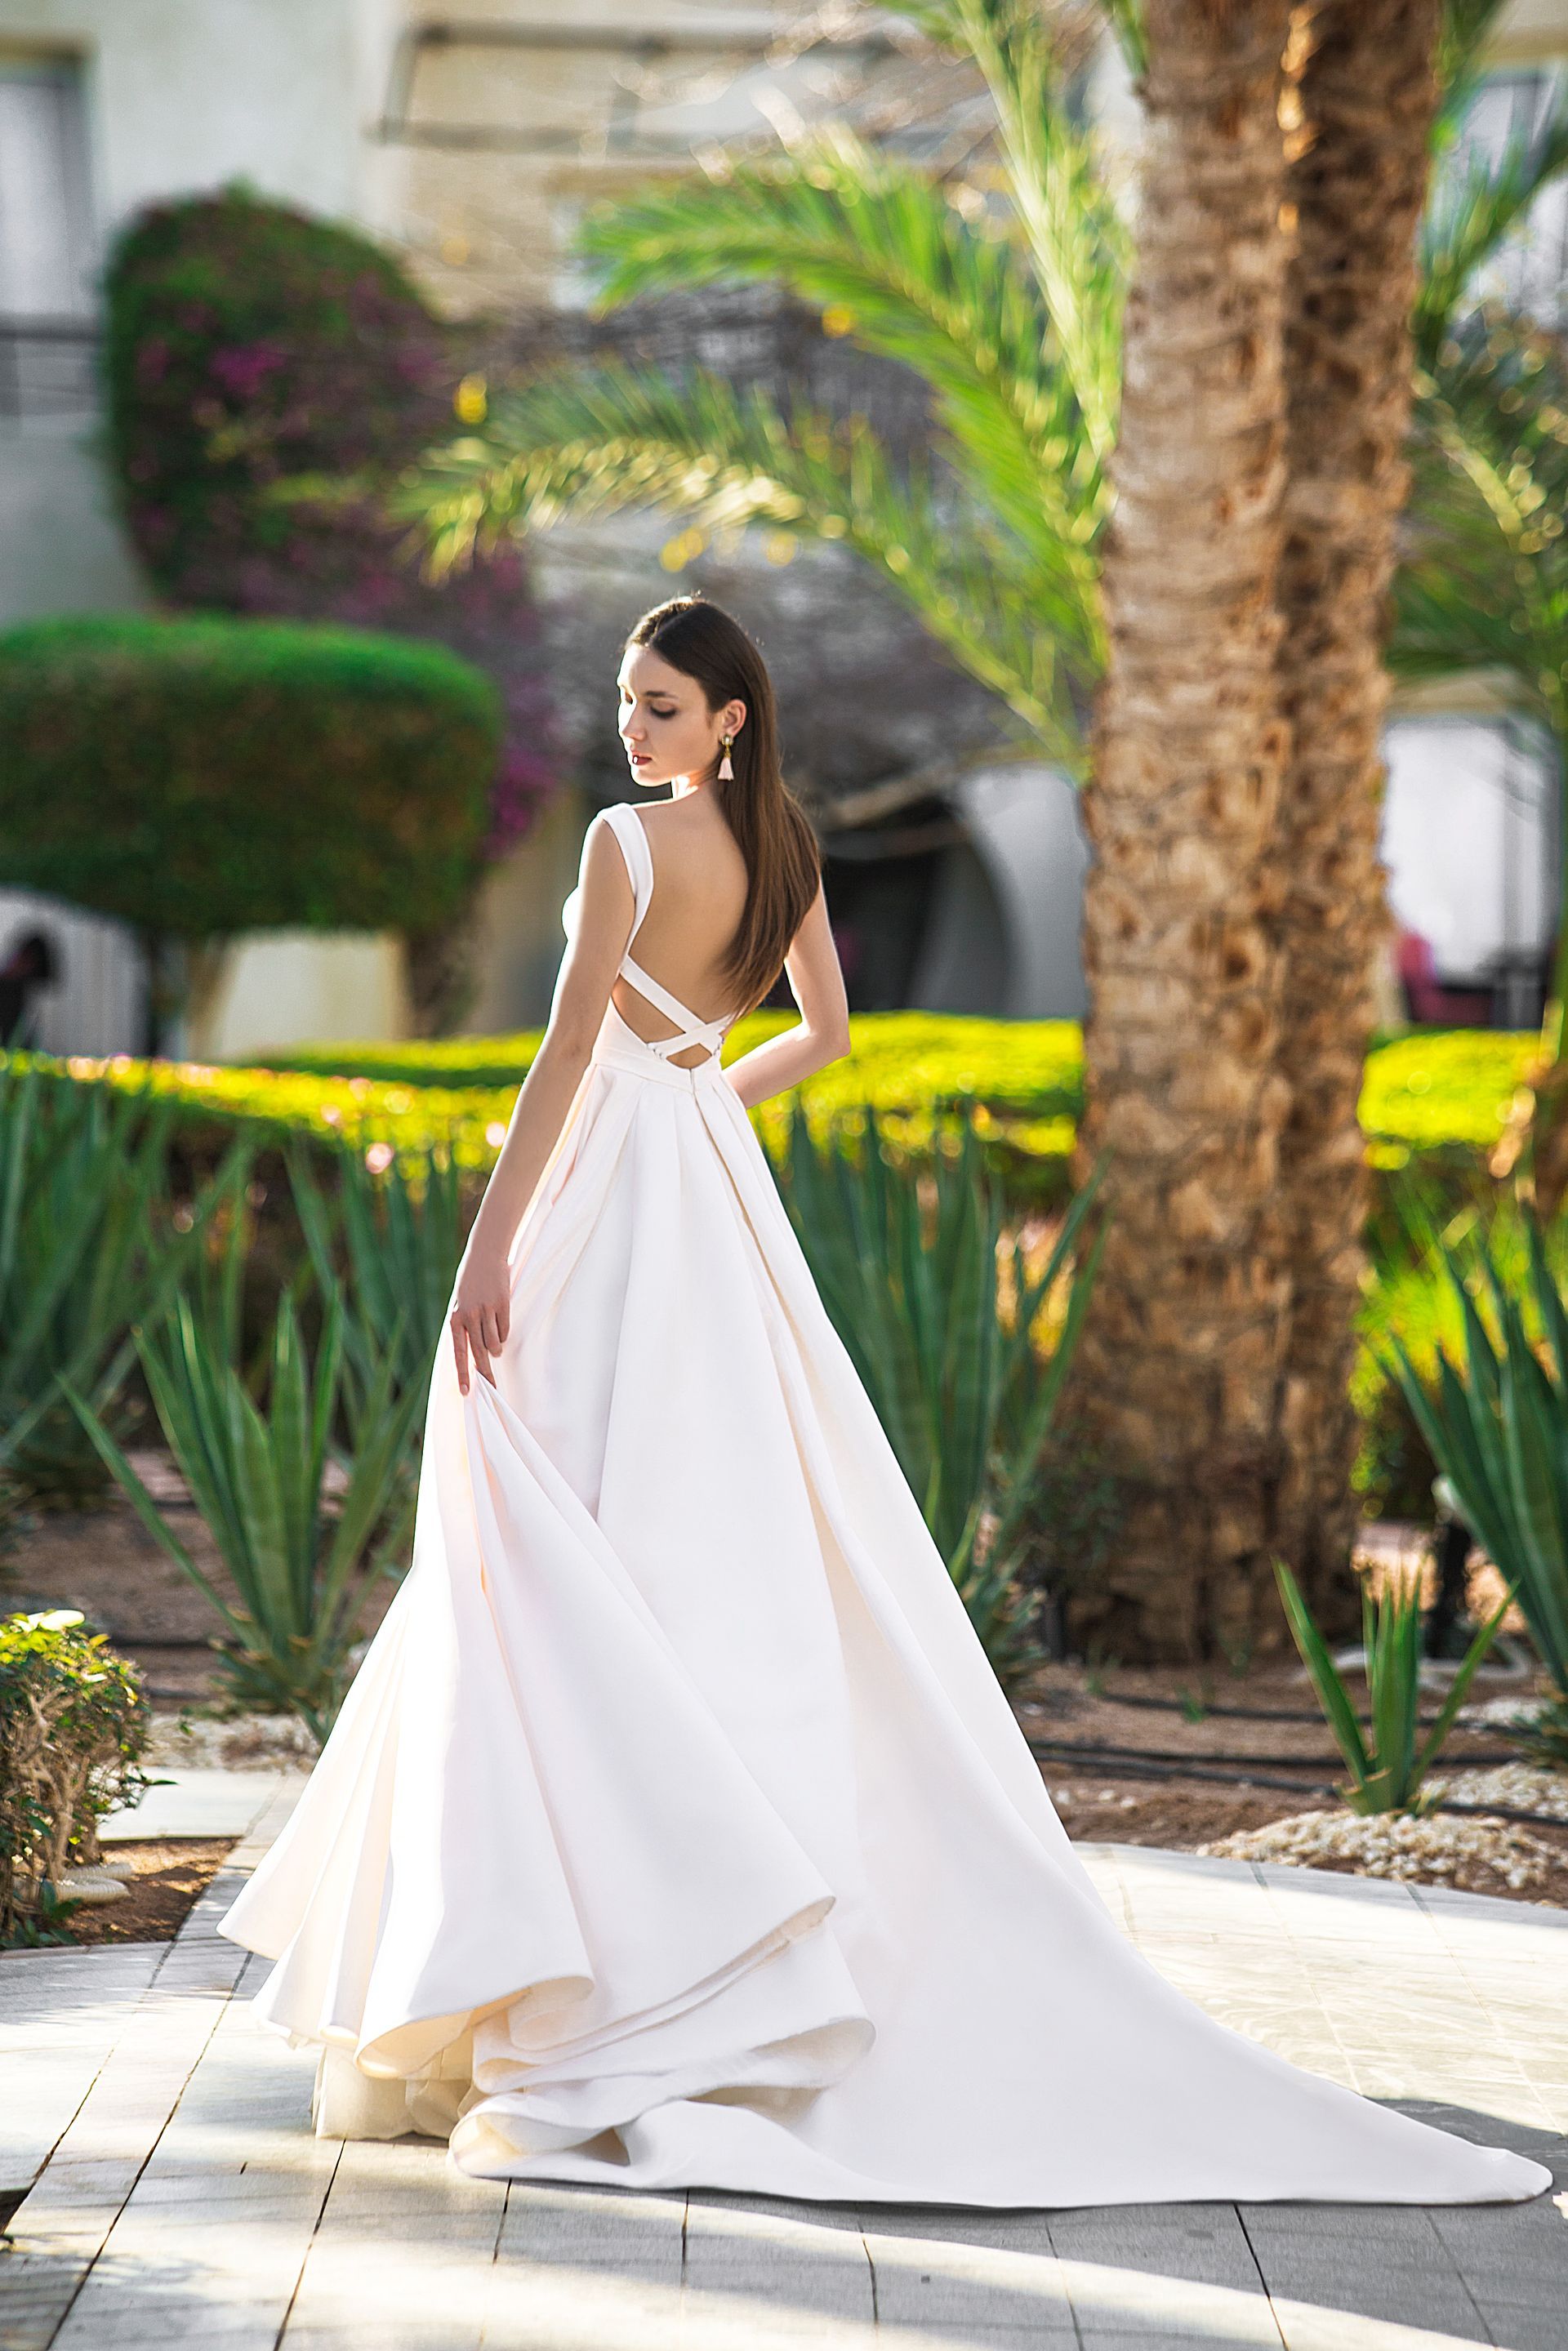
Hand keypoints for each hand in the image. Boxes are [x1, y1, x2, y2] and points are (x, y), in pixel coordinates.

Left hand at [450, 1242, 511, 1395]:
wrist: (485, 1255)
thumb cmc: (471, 1282)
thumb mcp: (461, 1304)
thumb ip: (464, 1326)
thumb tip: (476, 1352)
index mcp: (455, 1318)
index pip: (459, 1353)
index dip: (463, 1374)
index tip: (466, 1392)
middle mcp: (469, 1316)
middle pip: (480, 1354)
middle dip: (486, 1373)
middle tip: (493, 1388)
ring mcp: (486, 1311)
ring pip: (495, 1343)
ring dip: (497, 1347)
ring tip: (496, 1342)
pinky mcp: (502, 1305)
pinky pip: (505, 1330)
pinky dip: (504, 1332)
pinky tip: (500, 1322)